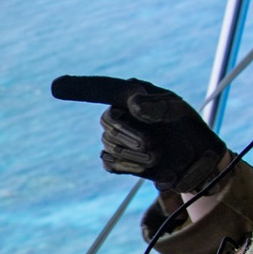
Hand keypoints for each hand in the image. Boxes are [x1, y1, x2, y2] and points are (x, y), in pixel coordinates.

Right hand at [50, 75, 228, 192]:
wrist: (196, 158)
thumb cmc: (188, 126)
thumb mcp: (180, 112)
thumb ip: (160, 106)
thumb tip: (133, 106)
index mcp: (130, 94)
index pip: (100, 88)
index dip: (78, 87)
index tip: (56, 87)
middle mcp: (119, 113)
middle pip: (108, 123)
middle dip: (129, 136)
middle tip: (153, 146)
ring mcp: (116, 137)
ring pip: (111, 147)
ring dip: (135, 155)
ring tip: (158, 156)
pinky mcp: (119, 160)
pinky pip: (110, 163)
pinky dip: (129, 167)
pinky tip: (149, 166)